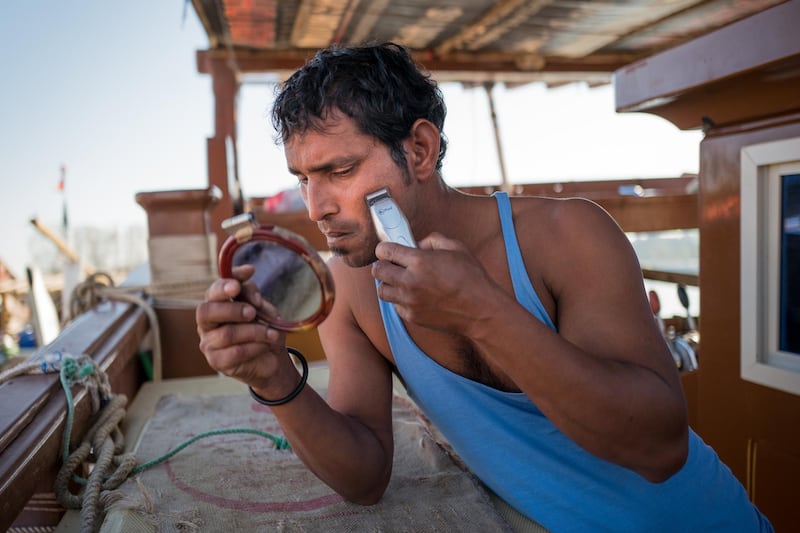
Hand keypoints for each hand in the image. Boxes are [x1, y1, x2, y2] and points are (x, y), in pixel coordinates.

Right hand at [196, 265, 289, 391]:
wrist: (273, 358)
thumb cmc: (263, 328)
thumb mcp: (261, 306)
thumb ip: (251, 291)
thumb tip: (247, 270)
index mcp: (216, 305)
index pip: (212, 292)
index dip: (223, 286)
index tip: (238, 285)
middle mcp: (207, 324)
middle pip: (207, 311)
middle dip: (233, 309)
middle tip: (253, 312)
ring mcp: (209, 344)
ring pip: (227, 333)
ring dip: (254, 331)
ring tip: (272, 333)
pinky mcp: (218, 362)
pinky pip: (235, 352)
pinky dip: (255, 347)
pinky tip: (265, 345)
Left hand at [371, 232, 504, 333]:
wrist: (480, 311)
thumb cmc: (472, 278)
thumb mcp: (456, 248)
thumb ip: (433, 240)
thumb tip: (417, 244)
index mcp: (420, 261)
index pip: (384, 251)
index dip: (384, 248)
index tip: (387, 250)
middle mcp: (410, 282)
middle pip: (377, 271)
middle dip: (383, 264)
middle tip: (392, 264)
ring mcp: (409, 301)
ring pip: (382, 290)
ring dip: (388, 283)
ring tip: (401, 281)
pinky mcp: (412, 316)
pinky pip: (395, 306)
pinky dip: (400, 299)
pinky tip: (414, 295)